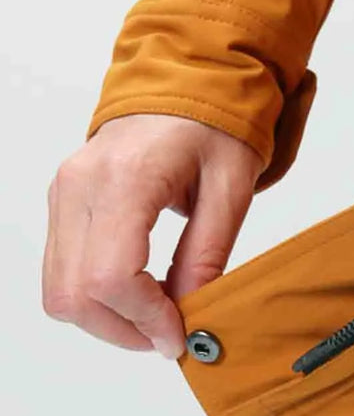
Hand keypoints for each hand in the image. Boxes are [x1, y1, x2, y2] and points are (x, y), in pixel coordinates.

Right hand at [42, 114, 263, 359]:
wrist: (183, 80)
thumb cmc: (213, 125)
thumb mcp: (231, 190)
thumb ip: (207, 255)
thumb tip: (189, 311)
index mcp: (126, 179)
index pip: (111, 277)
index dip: (145, 320)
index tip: (178, 336)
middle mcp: (81, 186)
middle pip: (76, 294)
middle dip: (124, 329)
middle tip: (169, 335)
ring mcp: (63, 193)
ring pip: (59, 291)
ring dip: (106, 320)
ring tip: (155, 315)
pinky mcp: (62, 201)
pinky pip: (61, 270)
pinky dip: (94, 296)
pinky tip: (137, 292)